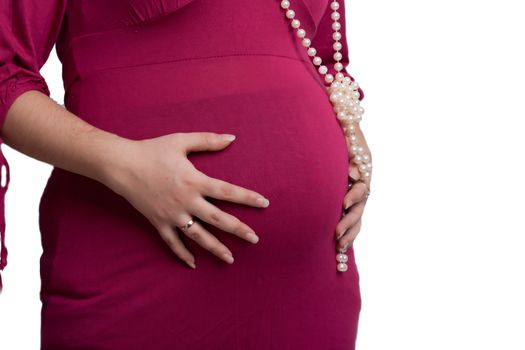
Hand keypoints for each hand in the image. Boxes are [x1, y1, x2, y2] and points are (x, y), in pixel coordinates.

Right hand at [104, 132, 269, 268]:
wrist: (121, 165)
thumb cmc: (152, 150)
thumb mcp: (181, 141)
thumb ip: (208, 140)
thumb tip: (232, 138)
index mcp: (195, 181)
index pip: (228, 192)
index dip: (248, 198)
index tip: (264, 204)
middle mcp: (186, 201)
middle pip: (218, 219)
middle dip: (239, 230)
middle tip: (255, 240)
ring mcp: (172, 215)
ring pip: (198, 236)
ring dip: (216, 248)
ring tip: (231, 259)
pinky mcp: (158, 223)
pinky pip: (172, 242)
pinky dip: (182, 254)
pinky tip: (194, 263)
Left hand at [335, 127, 371, 250]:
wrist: (341, 129)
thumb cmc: (344, 134)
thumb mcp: (349, 139)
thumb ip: (352, 154)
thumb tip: (355, 174)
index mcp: (364, 171)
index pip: (362, 188)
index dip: (354, 197)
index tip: (343, 204)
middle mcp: (362, 185)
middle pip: (359, 208)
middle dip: (349, 222)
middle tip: (337, 233)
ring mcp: (356, 194)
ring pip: (357, 217)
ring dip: (349, 232)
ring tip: (340, 247)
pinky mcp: (347, 200)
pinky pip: (350, 218)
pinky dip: (346, 232)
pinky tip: (340, 246)